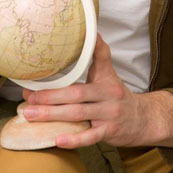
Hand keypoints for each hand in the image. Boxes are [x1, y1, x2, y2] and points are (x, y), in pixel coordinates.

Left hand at [21, 36, 172, 148]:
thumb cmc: (117, 96)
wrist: (143, 120)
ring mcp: (109, 114)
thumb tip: (91, 34)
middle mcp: (108, 94)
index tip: (80, 39)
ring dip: (52, 114)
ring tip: (30, 114)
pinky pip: (90, 137)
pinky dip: (74, 139)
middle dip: (50, 95)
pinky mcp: (109, 132)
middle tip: (29, 97)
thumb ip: (98, 57)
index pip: (99, 59)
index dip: (92, 48)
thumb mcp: (110, 75)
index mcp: (106, 78)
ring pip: (78, 113)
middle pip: (76, 93)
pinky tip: (58, 139)